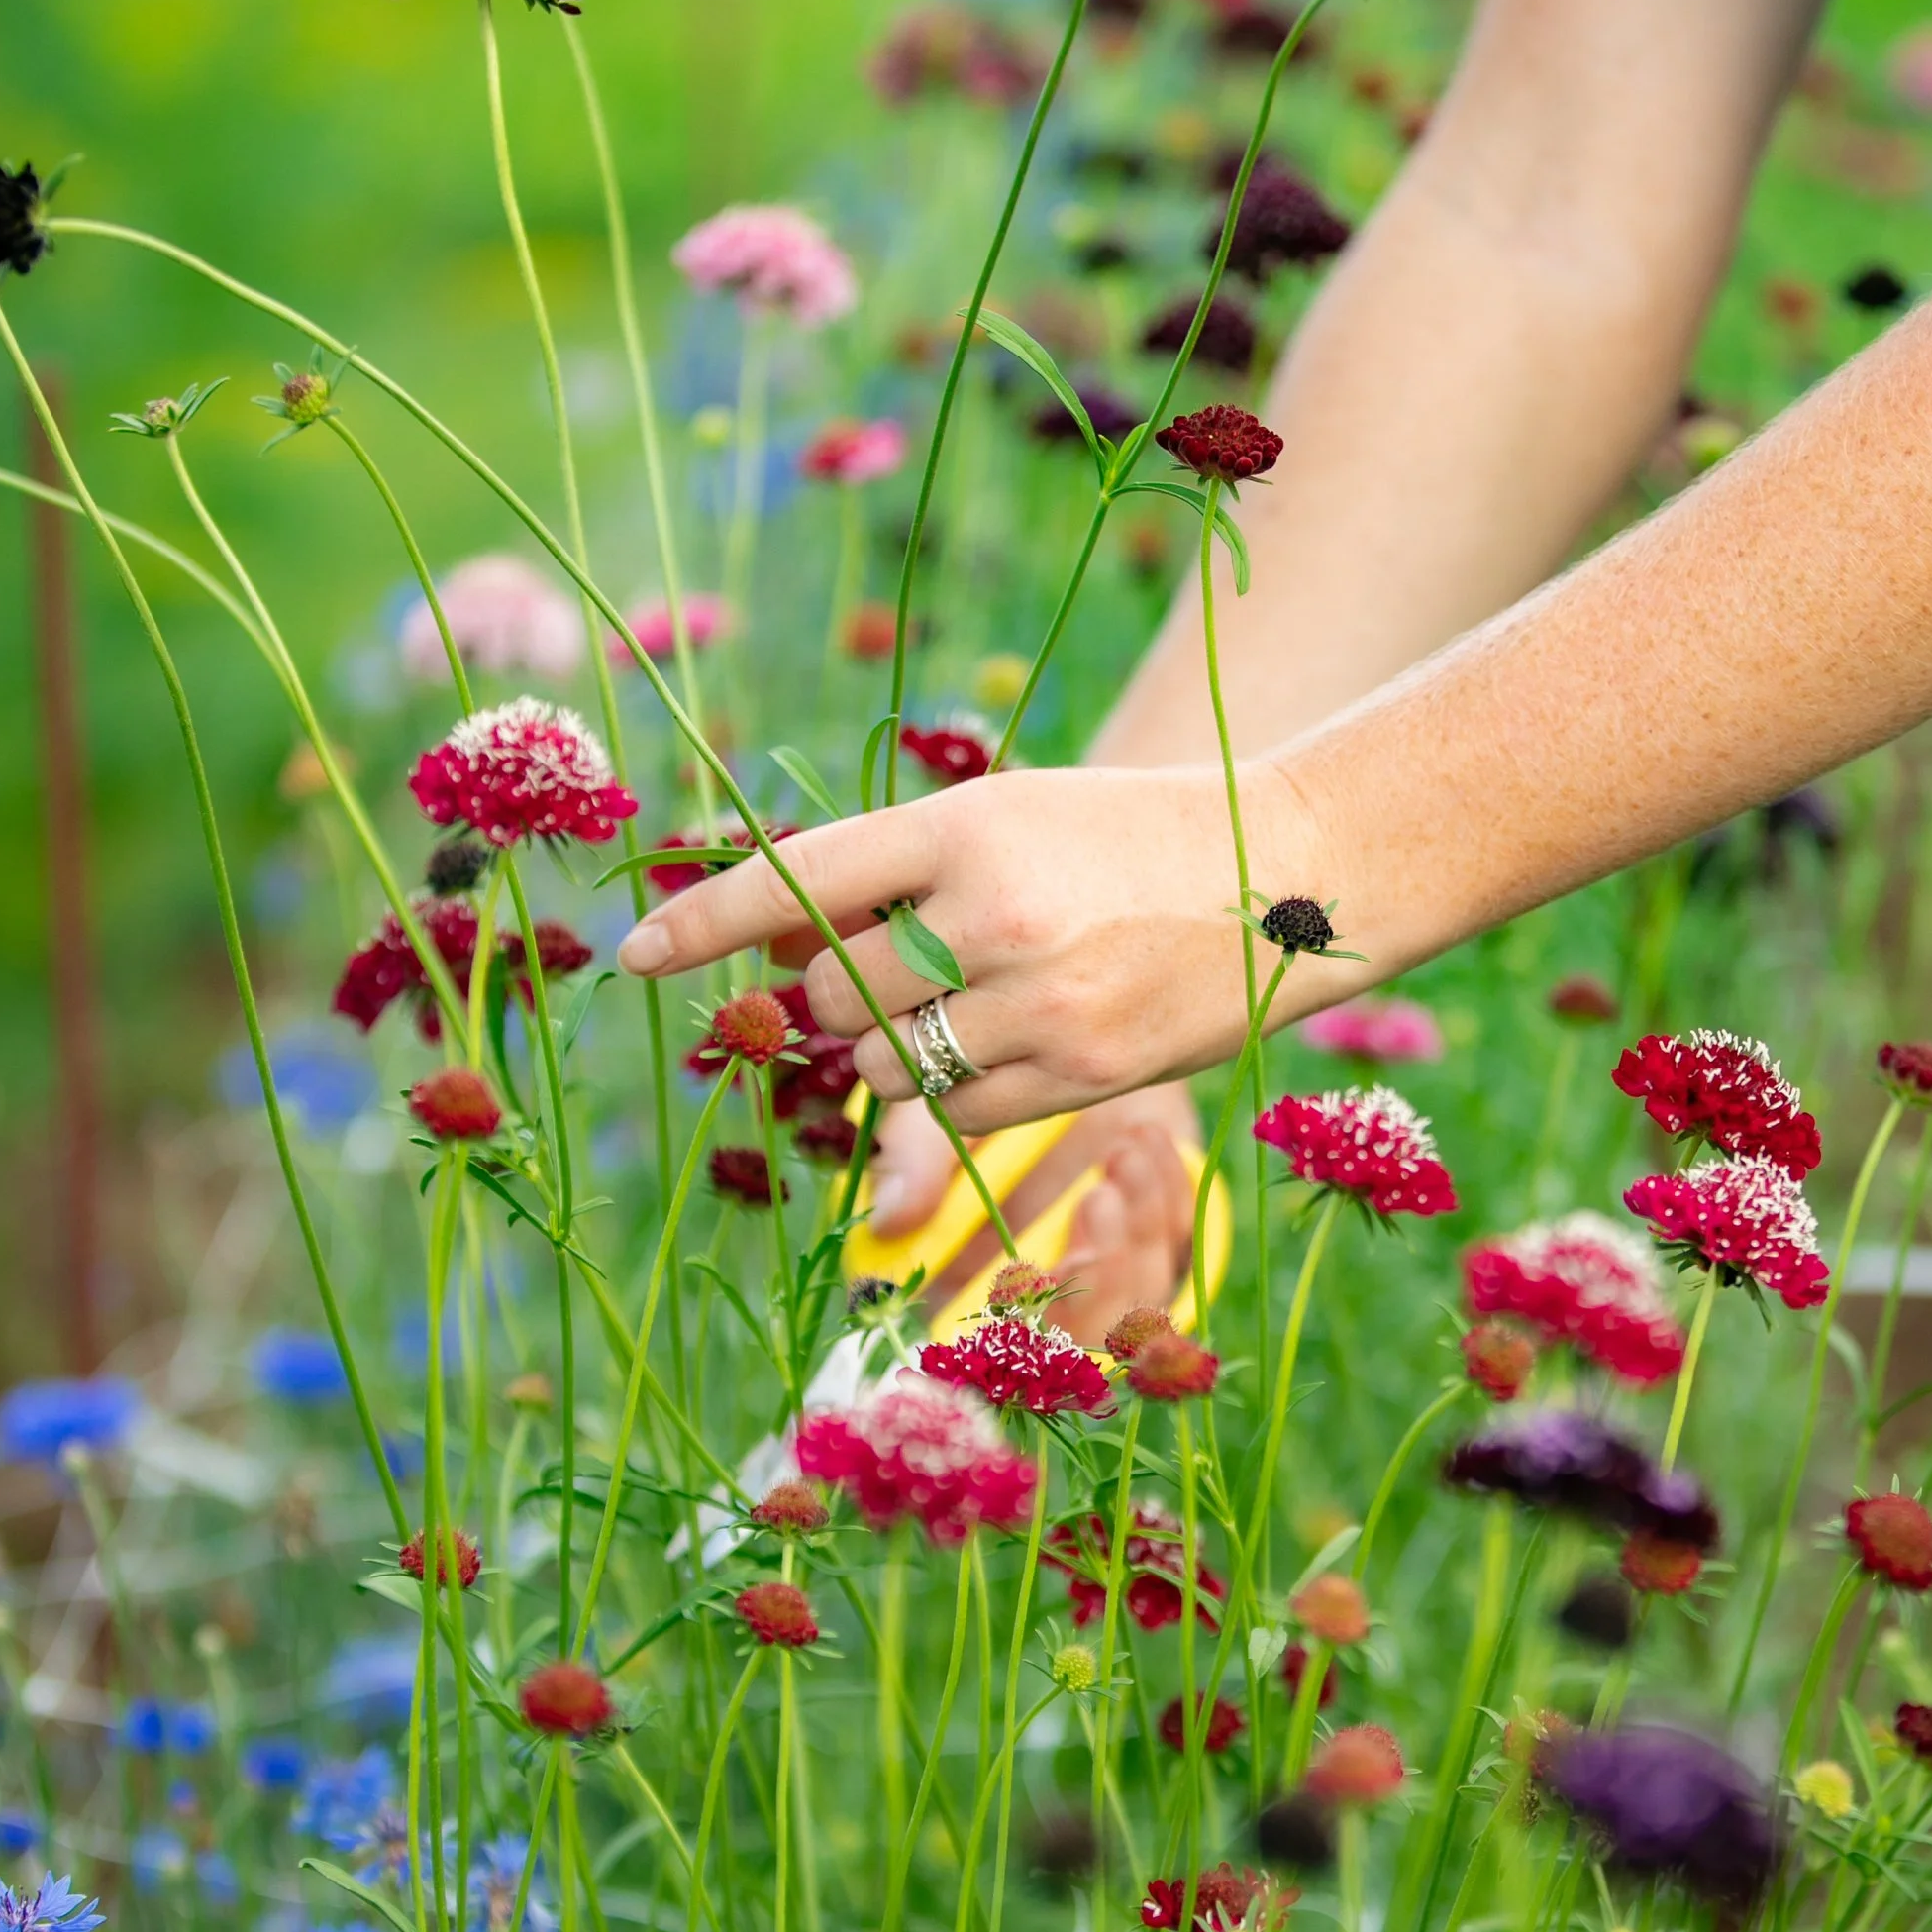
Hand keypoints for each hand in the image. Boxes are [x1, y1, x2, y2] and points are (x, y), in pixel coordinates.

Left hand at [615, 760, 1339, 1128]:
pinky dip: (963, 1092)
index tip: (635, 958)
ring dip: (899, 1049)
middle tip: (903, 968)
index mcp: (965, 827)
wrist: (1296, 874)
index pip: (798, 881)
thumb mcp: (1012, 819)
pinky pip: (959, 1112)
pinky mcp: (1081, 1075)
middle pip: (832, 994)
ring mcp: (1037, 1003)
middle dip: (841, 995)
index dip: (705, 923)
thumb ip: (901, 875)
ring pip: (886, 1067)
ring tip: (978, 1002)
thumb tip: (781, 951)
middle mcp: (990, 915)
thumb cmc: (1131, 841)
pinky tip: (1025, 1041)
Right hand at [873, 1081, 1202, 1349]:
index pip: (992, 1353)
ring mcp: (1104, 1270)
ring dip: (1137, 1230)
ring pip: (1137, 1302)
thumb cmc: (981, 1076)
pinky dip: (1167, 1199)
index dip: (1018, 1333)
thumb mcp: (938, 1103)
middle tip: (1096, 1199)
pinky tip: (1144, 1142)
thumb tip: (888, 1220)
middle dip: (1096, 1280)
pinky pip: (1184, 1249)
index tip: (1033, 1272)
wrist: (1067, 1032)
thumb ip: (912, 1158)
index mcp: (968, 1287)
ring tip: (1122, 1152)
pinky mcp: (1160, 1239)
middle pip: (1078, 1347)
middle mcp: (1040, 1296)